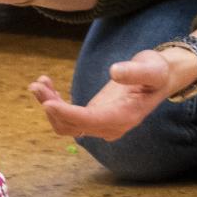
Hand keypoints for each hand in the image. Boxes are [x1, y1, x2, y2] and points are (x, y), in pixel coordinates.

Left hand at [27, 47, 196, 140]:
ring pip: (66, 124)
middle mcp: (110, 126)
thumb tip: (114, 72)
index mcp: (124, 118)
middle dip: (52, 107)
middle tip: (36, 84)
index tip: (47, 103)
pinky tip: (47, 83)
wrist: (160, 77)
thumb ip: (135, 72)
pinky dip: (54, 103)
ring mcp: (100, 124)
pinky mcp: (93, 115)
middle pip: (73, 126)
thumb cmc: (157, 72)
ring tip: (38, 83)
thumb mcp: (152, 69)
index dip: (67, 114)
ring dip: (49, 105)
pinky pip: (68, 117)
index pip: (90, 121)